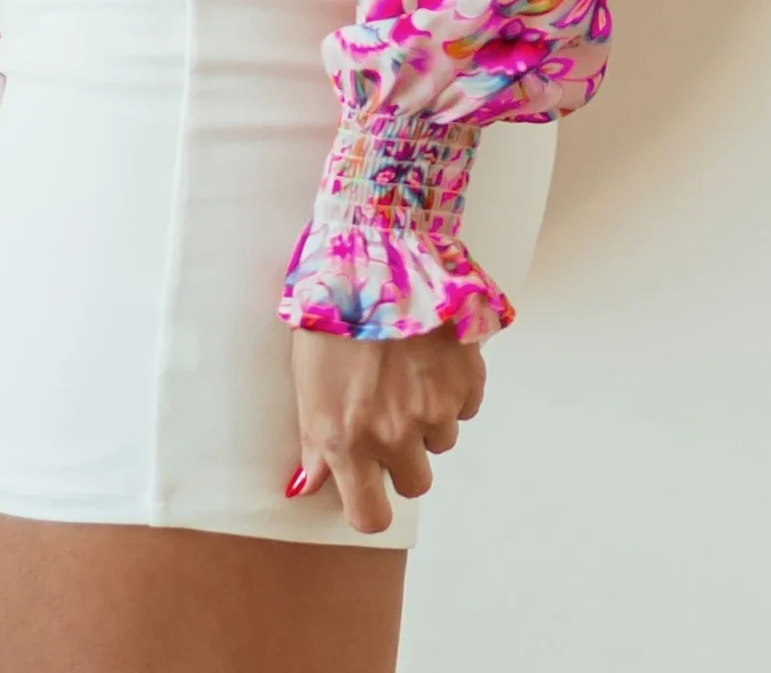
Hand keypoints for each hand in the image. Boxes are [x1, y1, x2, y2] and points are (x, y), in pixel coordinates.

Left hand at [285, 321, 486, 534]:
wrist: (375, 253)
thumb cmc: (330, 312)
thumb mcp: (307, 379)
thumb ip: (314, 441)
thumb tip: (303, 487)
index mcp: (348, 439)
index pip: (371, 517)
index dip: (372, 505)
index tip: (370, 488)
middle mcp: (395, 434)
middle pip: (415, 482)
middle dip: (404, 456)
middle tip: (387, 411)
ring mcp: (436, 408)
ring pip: (442, 441)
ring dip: (428, 418)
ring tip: (405, 370)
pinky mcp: (467, 378)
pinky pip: (466, 406)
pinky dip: (452, 389)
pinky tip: (430, 355)